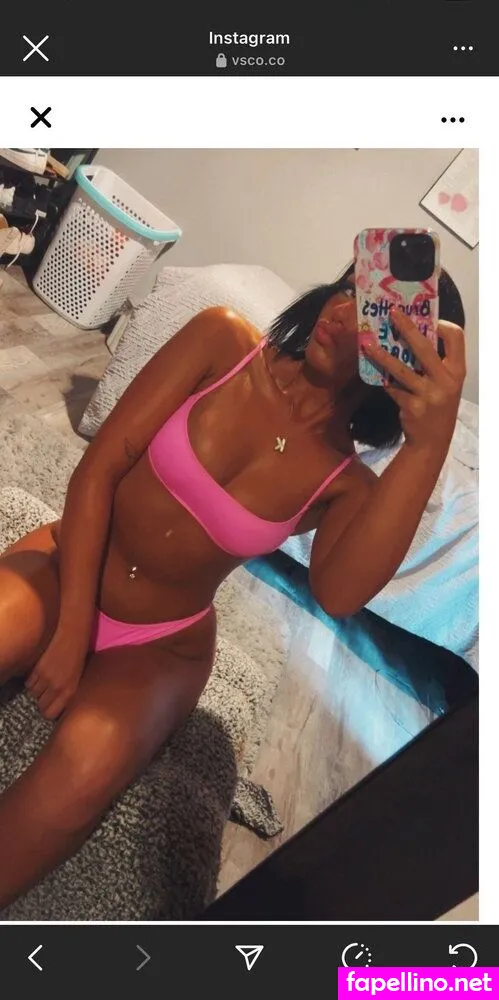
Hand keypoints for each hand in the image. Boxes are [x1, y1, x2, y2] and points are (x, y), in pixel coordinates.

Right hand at [25, 629, 85, 719]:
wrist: (73, 634)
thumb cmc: (80, 654)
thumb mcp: (78, 677)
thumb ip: (68, 691)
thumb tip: (58, 701)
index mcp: (69, 691)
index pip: (50, 714)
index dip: (49, 711)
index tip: (51, 706)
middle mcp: (57, 688)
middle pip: (40, 705)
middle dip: (42, 701)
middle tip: (47, 693)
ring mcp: (45, 678)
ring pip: (33, 694)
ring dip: (37, 690)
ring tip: (44, 681)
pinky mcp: (37, 668)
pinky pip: (28, 682)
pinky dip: (32, 680)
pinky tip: (40, 674)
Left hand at [364, 311, 465, 454]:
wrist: (432, 441)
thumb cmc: (438, 406)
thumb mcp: (446, 384)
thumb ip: (436, 364)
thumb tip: (413, 335)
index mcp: (458, 371)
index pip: (456, 337)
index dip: (442, 324)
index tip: (425, 319)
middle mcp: (446, 381)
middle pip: (425, 347)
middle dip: (407, 328)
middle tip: (392, 314)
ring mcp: (429, 394)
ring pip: (401, 369)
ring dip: (382, 355)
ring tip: (367, 345)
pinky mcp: (412, 406)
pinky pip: (392, 388)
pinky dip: (382, 380)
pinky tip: (371, 372)